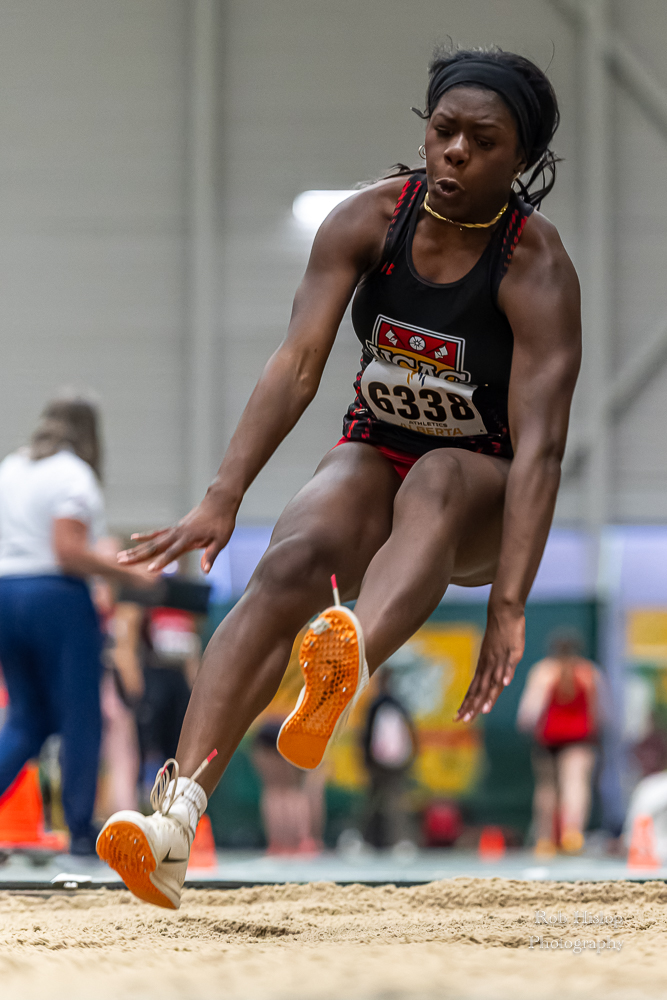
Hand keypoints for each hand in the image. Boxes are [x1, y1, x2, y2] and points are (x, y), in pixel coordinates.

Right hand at [117, 491, 235, 573]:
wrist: (219, 502)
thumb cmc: (222, 522)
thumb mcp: (221, 540)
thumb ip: (211, 555)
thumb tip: (205, 571)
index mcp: (189, 538)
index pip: (173, 552)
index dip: (162, 562)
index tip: (150, 570)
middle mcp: (178, 534)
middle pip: (154, 547)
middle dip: (137, 556)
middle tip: (120, 561)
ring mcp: (175, 530)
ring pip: (152, 541)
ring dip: (136, 549)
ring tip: (121, 555)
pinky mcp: (175, 527)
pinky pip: (157, 533)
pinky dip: (146, 536)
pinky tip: (134, 538)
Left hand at [455, 604, 524, 722]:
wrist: (503, 614)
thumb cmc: (499, 637)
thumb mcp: (494, 656)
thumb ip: (494, 672)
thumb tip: (493, 687)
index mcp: (484, 668)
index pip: (473, 690)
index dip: (467, 704)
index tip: (458, 718)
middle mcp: (489, 666)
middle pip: (480, 690)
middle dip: (473, 706)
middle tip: (464, 721)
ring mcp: (500, 659)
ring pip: (493, 680)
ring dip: (489, 696)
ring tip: (485, 710)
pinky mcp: (512, 651)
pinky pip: (508, 664)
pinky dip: (506, 674)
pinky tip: (505, 683)